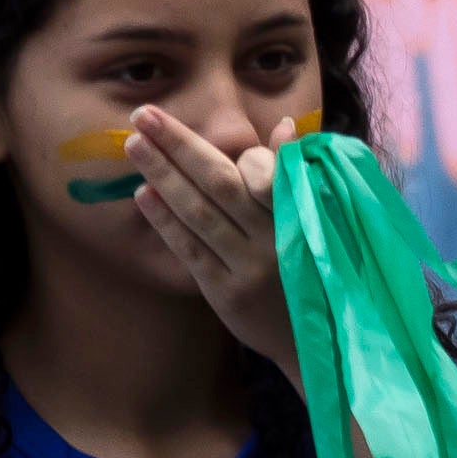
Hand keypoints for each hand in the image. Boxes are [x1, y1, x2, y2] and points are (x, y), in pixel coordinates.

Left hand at [127, 108, 303, 387]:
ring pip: (201, 214)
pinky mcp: (229, 295)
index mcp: (302, 216)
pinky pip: (192, 251)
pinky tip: (143, 194)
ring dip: (164, 177)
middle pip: (220, 184)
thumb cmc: (319, 270)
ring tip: (134, 145)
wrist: (322, 341)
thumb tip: (284, 126)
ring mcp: (250, 269)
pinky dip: (167, 222)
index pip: (261, 173)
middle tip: (142, 116)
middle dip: (179, 147)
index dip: (226, 148)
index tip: (183, 124)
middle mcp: (276, 240)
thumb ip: (297, 174)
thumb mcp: (322, 221)